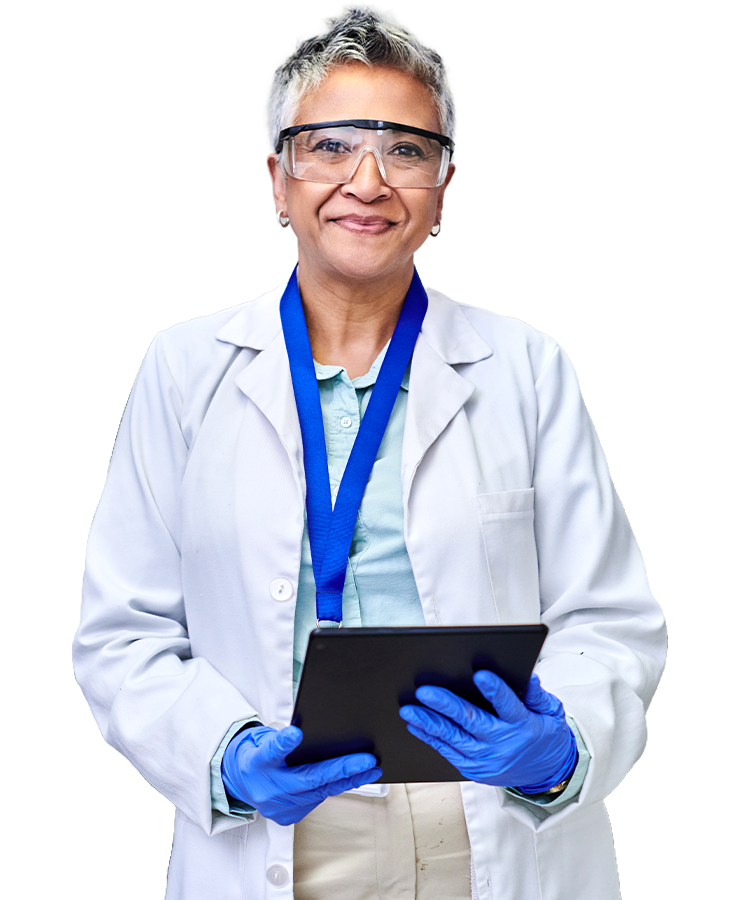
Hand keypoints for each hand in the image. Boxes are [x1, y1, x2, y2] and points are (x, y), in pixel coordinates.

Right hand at [221, 725, 381, 825]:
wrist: (240, 783)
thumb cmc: (256, 757)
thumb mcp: (260, 740)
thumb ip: (278, 738)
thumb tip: (298, 734)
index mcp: (258, 763)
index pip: (270, 752)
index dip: (283, 743)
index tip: (294, 734)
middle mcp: (269, 789)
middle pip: (309, 778)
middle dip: (342, 769)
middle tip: (367, 760)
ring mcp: (280, 807)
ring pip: (320, 792)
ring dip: (348, 780)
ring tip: (371, 768)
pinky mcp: (289, 816)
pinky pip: (318, 799)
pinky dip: (336, 788)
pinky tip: (355, 778)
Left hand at [399, 672, 576, 792]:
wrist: (546, 774)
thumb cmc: (545, 734)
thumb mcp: (551, 712)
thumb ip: (538, 694)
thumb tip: (528, 676)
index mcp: (524, 726)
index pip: (508, 706)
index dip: (495, 690)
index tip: (480, 674)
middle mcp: (503, 745)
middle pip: (472, 722)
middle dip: (446, 705)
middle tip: (424, 691)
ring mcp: (487, 760)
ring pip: (453, 739)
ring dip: (429, 723)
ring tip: (409, 709)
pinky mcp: (474, 770)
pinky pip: (449, 752)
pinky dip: (431, 738)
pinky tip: (416, 726)